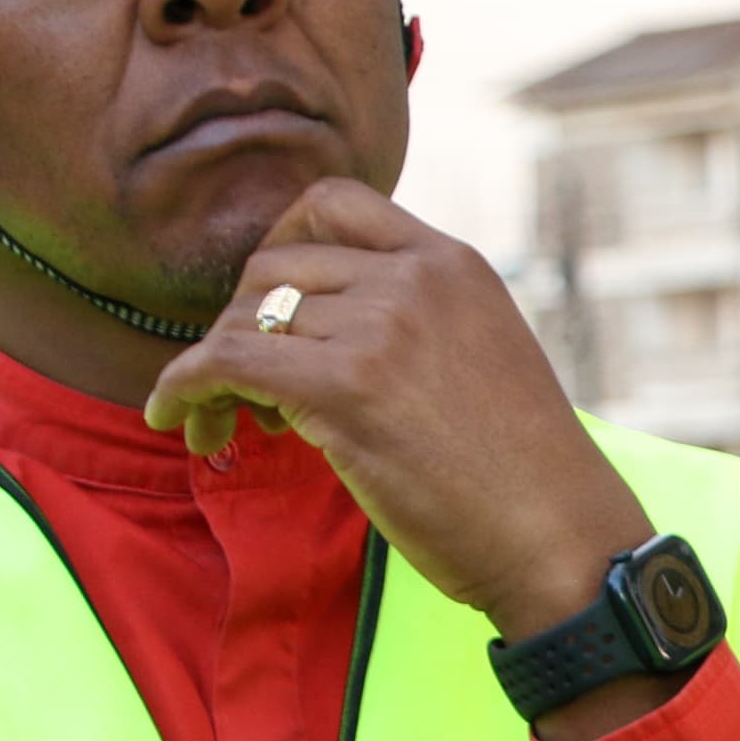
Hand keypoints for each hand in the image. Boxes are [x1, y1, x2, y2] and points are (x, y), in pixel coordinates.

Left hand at [141, 179, 668, 740]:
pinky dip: (182, 389)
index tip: (273, 304)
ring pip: (243, 317)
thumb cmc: (526, 475)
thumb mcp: (486, 356)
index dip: (281, 243)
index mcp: (455, 264)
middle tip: (248, 390)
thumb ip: (420, 321)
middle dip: (242, 321)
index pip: (336, 201)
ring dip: (212, 371)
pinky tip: (178, 421)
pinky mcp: (345, 386)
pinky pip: (222, 363)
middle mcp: (417, 278)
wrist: (561, 539)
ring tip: (226, 426)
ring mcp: (382, 327)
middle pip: (274, 264)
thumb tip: (323, 330)